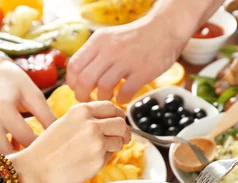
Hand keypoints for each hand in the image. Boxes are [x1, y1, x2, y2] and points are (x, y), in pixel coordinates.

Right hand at [0, 58, 55, 154]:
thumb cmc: (13, 81)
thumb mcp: (33, 94)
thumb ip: (46, 116)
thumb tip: (61, 136)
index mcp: (3, 109)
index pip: (25, 138)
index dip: (41, 147)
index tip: (54, 150)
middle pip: (7, 154)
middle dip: (25, 160)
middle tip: (42, 162)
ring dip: (13, 161)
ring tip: (30, 160)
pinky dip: (5, 155)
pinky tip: (18, 150)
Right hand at [16, 101, 130, 182]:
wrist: (36, 170)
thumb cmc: (46, 150)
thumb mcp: (64, 123)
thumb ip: (86, 119)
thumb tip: (108, 122)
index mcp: (81, 110)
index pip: (111, 107)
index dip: (118, 115)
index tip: (119, 121)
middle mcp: (91, 123)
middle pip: (121, 123)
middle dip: (123, 131)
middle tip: (122, 138)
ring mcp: (97, 142)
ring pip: (120, 140)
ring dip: (115, 146)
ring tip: (100, 152)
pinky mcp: (99, 159)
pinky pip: (111, 156)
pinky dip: (106, 158)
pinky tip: (90, 161)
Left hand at [66, 16, 183, 103]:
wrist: (164, 29)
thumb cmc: (135, 38)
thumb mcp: (109, 38)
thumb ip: (94, 54)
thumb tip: (79, 76)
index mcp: (98, 41)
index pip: (74, 65)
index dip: (73, 82)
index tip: (78, 89)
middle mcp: (110, 50)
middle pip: (85, 79)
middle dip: (84, 95)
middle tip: (89, 99)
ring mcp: (126, 61)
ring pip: (103, 87)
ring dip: (103, 97)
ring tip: (109, 96)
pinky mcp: (142, 71)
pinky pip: (125, 92)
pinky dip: (122, 99)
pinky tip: (124, 97)